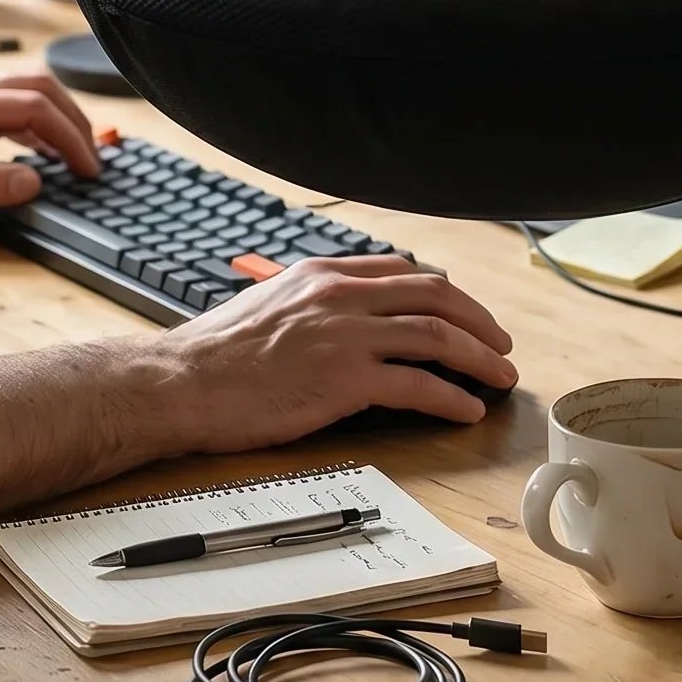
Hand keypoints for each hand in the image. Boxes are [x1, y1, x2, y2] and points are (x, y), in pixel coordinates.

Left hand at [0, 70, 99, 225]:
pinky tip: (38, 150)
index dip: (70, 137)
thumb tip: (33, 181)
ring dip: (56, 118)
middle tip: (92, 159)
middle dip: (73, 120)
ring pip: (24, 92)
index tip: (88, 169)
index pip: (35, 107)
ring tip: (75, 156)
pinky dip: (33, 123)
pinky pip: (6, 105)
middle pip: (38, 88)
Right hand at [164, 256, 516, 446]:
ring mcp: (344, 334)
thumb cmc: (214, 354)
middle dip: (478, 319)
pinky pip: (417, 384)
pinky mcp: (344, 379)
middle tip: (500, 344)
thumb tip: (345, 323)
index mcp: (321, 274)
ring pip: (436, 334)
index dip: (444, 294)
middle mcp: (339, 294)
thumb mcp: (268, 305)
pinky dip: (451, 396)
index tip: (463, 313)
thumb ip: (312, 305)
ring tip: (499, 376)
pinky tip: (466, 410)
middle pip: (434, 294)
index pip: (402, 271)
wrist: (181, 382)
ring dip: (479, 357)